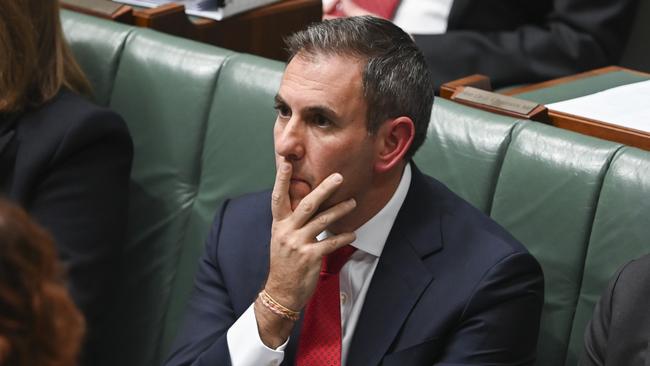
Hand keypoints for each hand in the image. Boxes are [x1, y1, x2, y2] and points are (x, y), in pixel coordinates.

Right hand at [264, 162, 356, 310]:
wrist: (281, 292)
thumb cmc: (284, 264)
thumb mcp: (281, 239)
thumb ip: (292, 222)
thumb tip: (305, 204)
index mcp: (279, 225)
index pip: (278, 197)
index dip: (282, 180)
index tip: (286, 163)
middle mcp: (287, 231)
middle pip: (307, 204)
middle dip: (324, 189)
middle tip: (338, 177)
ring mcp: (298, 244)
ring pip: (323, 221)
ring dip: (340, 210)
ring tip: (352, 202)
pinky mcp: (311, 256)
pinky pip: (331, 242)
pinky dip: (343, 237)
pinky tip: (352, 233)